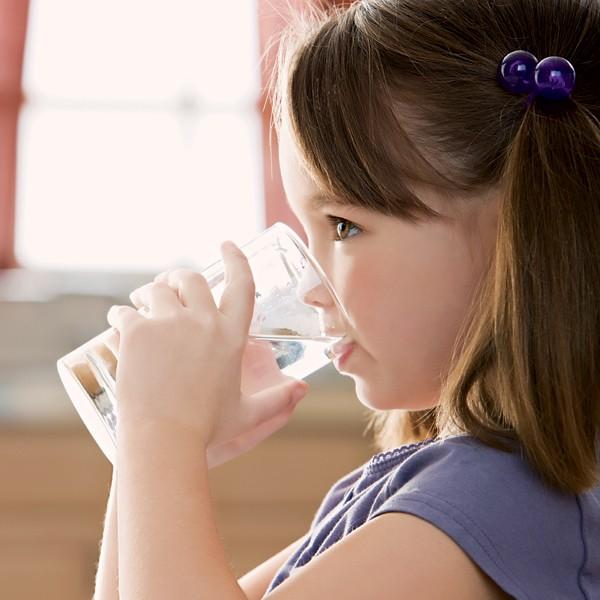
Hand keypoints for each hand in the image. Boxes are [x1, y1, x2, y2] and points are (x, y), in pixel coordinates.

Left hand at [106, 240, 308, 453]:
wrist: (164, 440)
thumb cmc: (207, 428)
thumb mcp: (247, 414)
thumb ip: (277, 401)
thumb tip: (303, 390)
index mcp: (231, 335)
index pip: (241, 285)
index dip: (236, 259)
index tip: (227, 244)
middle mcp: (202, 321)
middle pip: (192, 278)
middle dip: (180, 276)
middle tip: (169, 284)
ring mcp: (168, 324)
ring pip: (157, 288)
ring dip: (149, 291)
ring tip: (141, 301)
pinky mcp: (137, 332)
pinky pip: (124, 312)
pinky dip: (119, 315)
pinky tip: (116, 321)